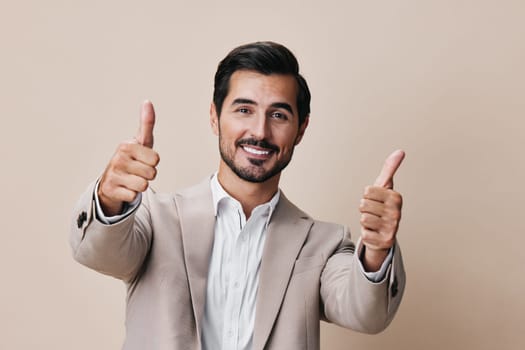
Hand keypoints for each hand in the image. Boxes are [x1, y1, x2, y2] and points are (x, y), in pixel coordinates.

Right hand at [98, 101, 159, 215]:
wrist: (111, 182)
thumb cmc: (131, 160)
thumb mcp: (140, 142)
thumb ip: (146, 124)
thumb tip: (147, 102)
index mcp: (127, 146)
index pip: (156, 159)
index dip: (152, 162)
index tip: (143, 160)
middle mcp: (118, 158)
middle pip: (152, 173)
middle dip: (148, 175)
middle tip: (137, 171)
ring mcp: (113, 174)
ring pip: (144, 186)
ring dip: (140, 186)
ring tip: (131, 180)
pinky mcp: (110, 190)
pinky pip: (133, 196)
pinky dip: (131, 195)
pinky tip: (124, 188)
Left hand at [359, 150, 404, 271]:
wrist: (384, 232)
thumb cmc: (382, 206)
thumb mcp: (385, 187)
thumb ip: (390, 168)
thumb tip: (399, 151)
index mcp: (396, 197)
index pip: (367, 191)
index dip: (367, 196)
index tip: (376, 200)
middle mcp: (397, 213)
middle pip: (363, 204)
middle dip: (365, 208)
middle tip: (374, 212)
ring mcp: (392, 227)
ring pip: (363, 218)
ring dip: (365, 221)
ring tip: (374, 222)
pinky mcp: (386, 241)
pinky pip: (364, 233)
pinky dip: (366, 233)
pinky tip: (375, 233)